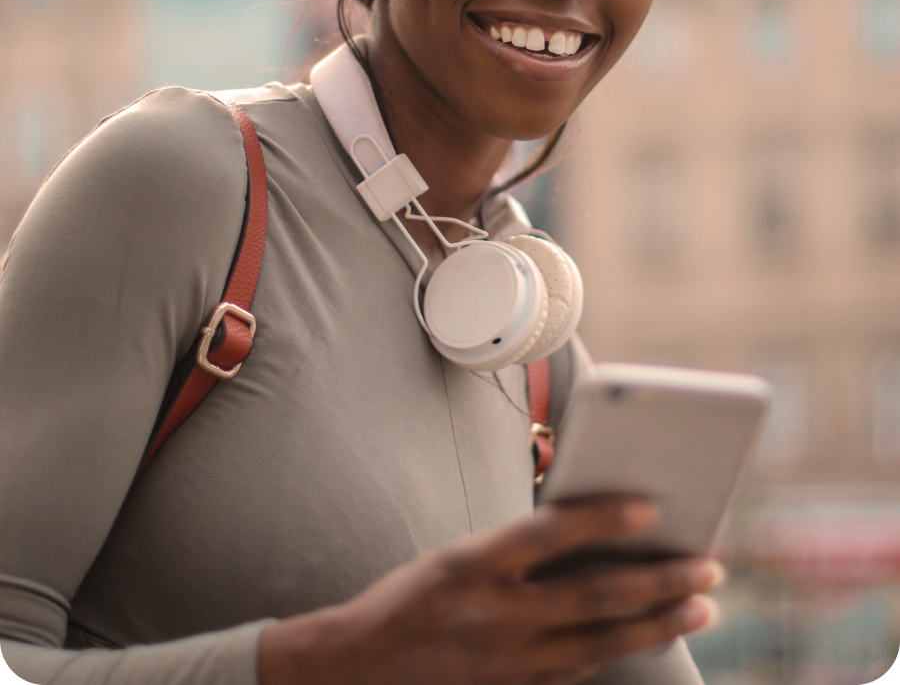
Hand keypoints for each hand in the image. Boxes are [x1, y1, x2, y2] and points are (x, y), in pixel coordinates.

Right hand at [258, 496, 719, 684]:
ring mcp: (507, 660)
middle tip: (708, 565)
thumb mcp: (454, 557)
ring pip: (600, 642)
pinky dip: (620, 650)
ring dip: (656, 622)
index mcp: (471, 564)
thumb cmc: (410, 598)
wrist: (361, 669)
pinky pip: (579, 670)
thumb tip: (587, 528)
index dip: (602, 517)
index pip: (548, 534)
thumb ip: (516, 548)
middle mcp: (493, 614)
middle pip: (592, 595)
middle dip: (657, 580)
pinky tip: (651, 636)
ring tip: (701, 605)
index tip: (651, 504)